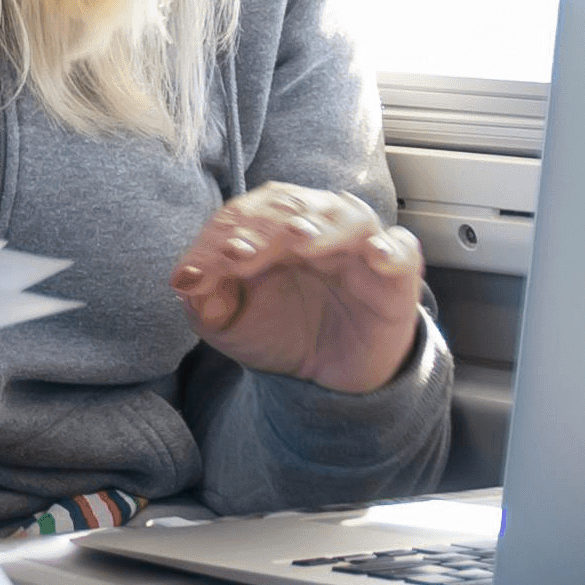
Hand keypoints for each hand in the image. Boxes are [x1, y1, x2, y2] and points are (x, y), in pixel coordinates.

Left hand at [172, 183, 425, 393]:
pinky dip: (390, 248)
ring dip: (321, 226)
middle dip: (263, 227)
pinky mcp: (395, 274)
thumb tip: (184, 279)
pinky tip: (374, 256)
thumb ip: (206, 299)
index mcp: (272, 229)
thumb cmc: (280, 333)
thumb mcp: (231, 323)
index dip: (223, 235)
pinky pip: (401, 249)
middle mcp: (316, 228)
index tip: (200, 270)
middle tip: (240, 252)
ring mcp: (357, 247)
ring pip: (346, 216)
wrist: (329, 376)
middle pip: (294, 207)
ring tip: (300, 241)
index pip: (246, 214)